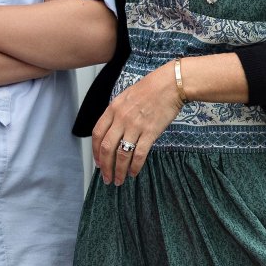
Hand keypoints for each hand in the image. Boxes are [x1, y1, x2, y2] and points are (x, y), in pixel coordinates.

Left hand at [92, 60, 181, 183]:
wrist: (170, 85)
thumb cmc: (150, 88)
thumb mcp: (126, 97)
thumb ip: (117, 113)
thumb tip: (112, 131)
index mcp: (113, 109)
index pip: (97, 133)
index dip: (95, 150)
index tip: (98, 162)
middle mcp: (121, 118)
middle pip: (106, 147)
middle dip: (105, 166)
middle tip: (106, 178)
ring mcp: (135, 126)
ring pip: (121, 154)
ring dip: (118, 170)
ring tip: (118, 180)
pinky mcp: (150, 132)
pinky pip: (139, 154)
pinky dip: (135, 166)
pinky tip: (134, 173)